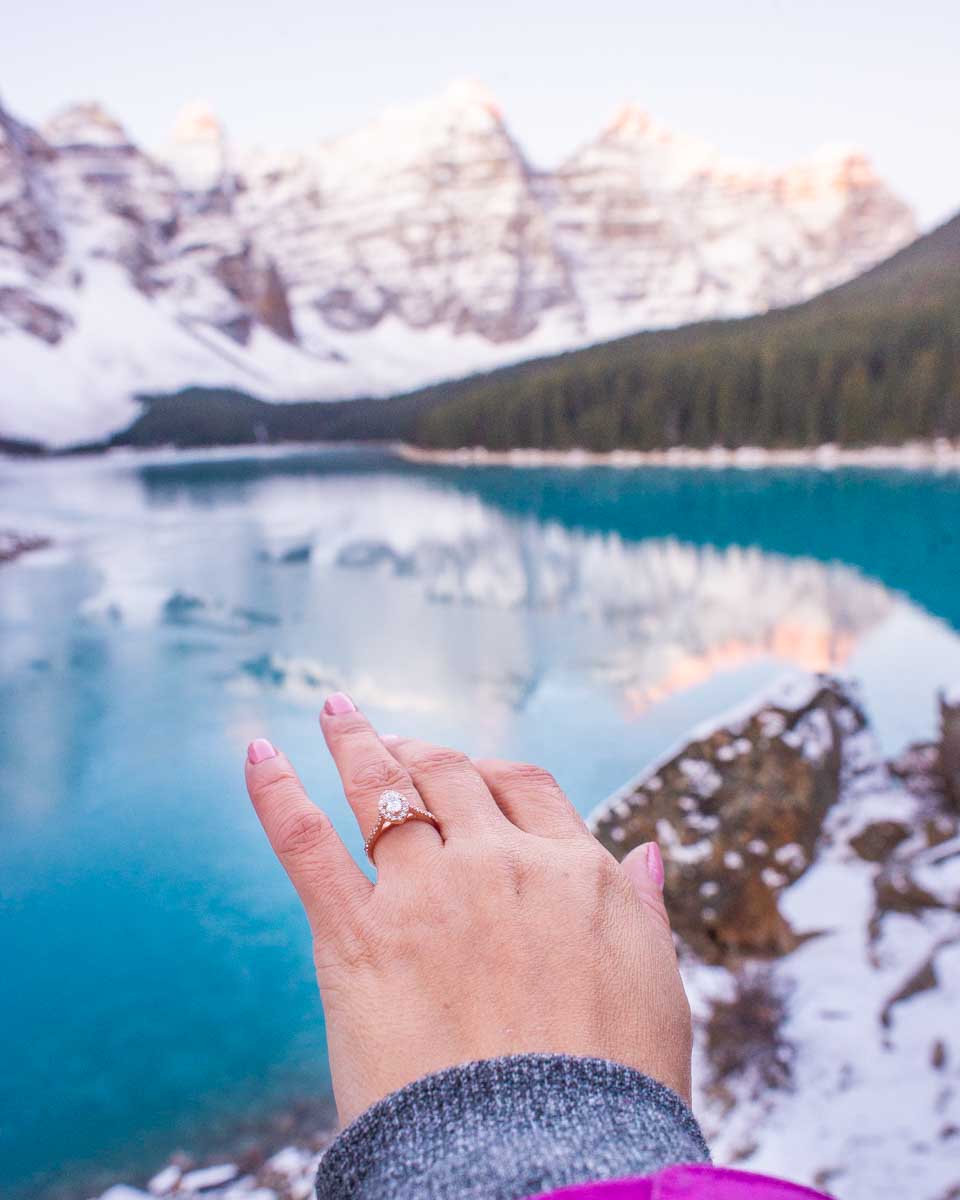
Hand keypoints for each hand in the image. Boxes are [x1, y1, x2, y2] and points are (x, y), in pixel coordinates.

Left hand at [244, 694, 692, 1125]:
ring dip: (355, 741)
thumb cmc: (614, 1092)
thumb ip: (643, 909)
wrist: (548, 1166)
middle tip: (397, 744)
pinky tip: (259, 752)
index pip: (524, 786)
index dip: (493, 772)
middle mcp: (499, 862)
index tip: (473, 776)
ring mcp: (427, 892)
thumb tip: (647, 851)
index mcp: (573, 869)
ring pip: (382, 786)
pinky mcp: (358, 935)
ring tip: (336, 712)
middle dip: (423, 753)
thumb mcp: (658, 989)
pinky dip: (276, 790)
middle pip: (452, 774)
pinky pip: (306, 840)